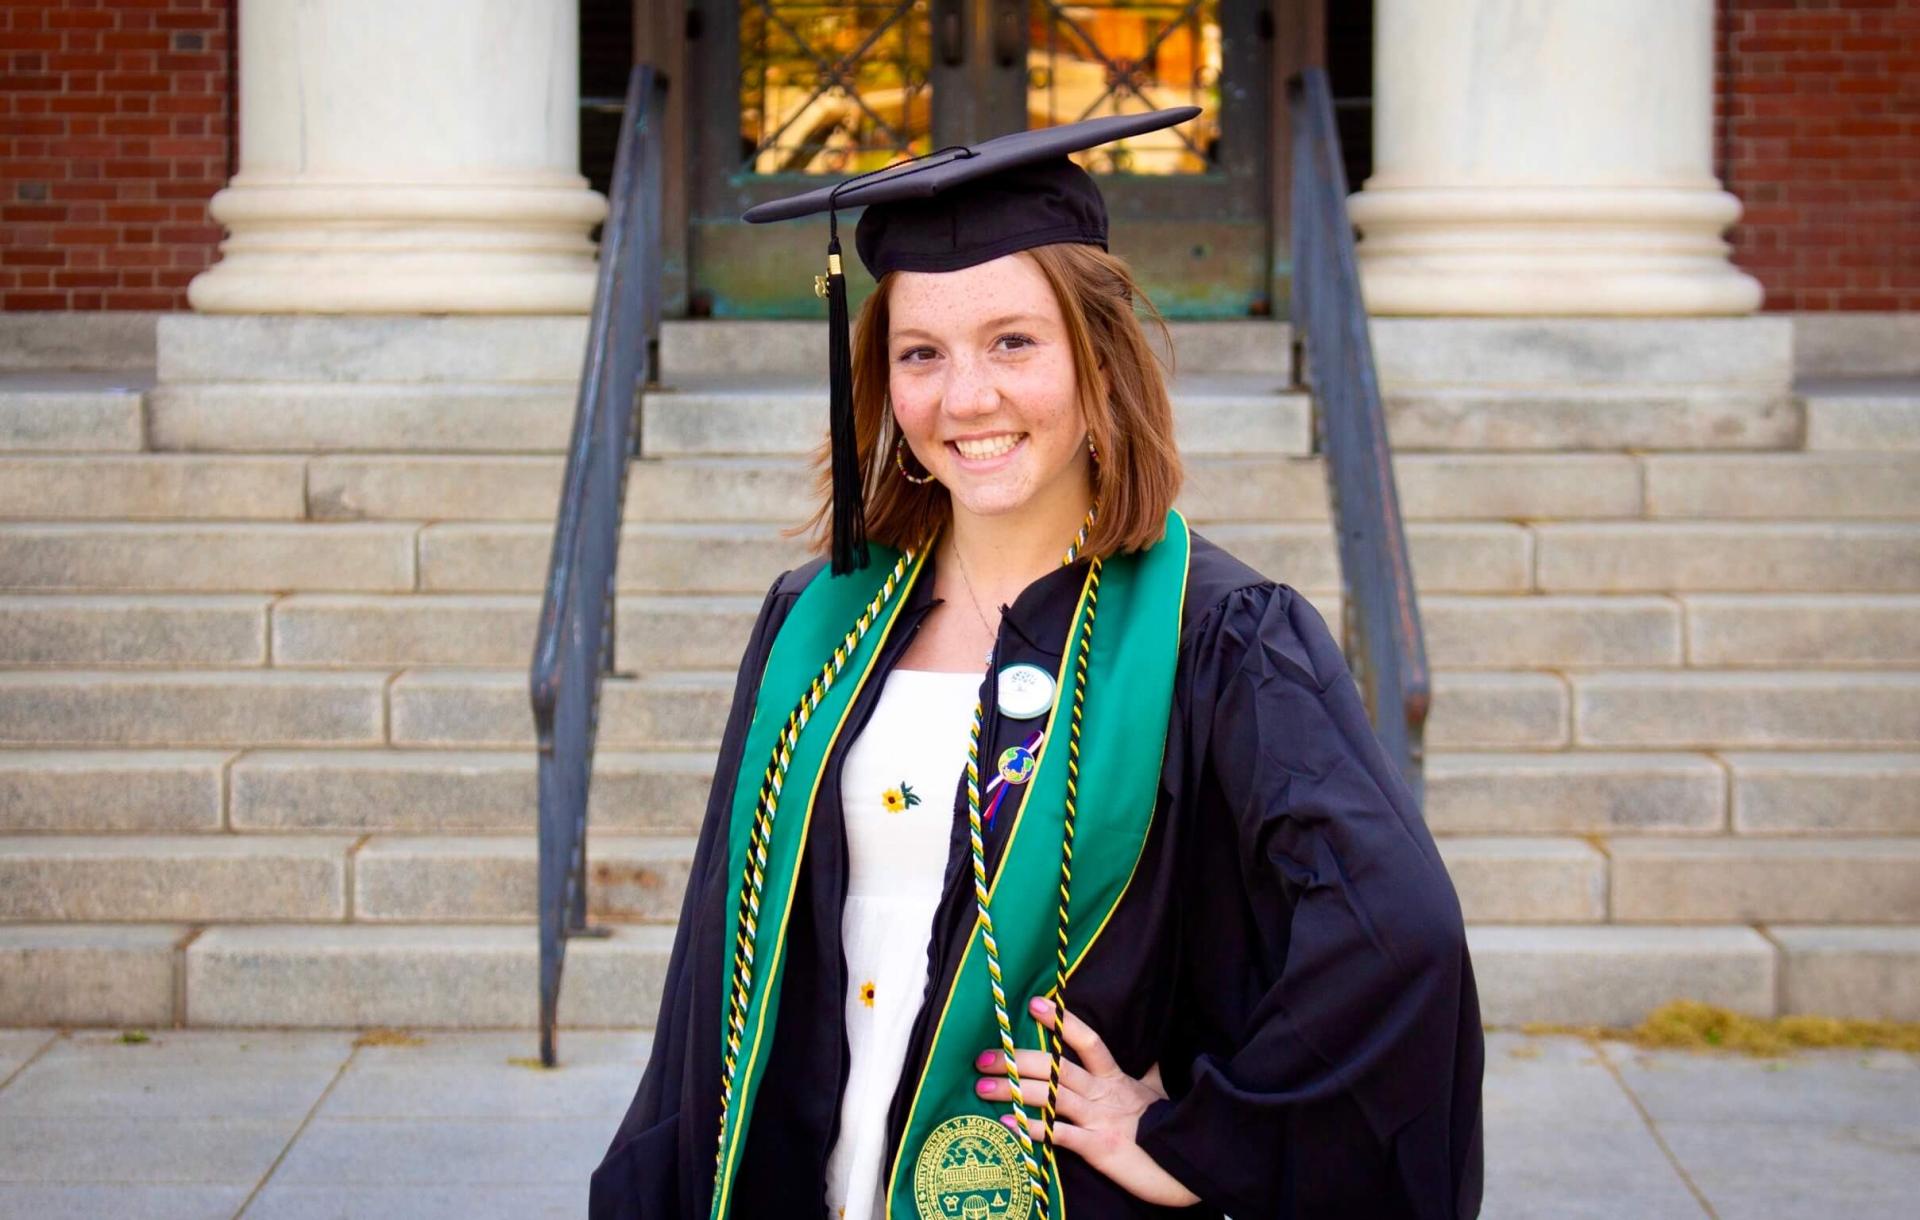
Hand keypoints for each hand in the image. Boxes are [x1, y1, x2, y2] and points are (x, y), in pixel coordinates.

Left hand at [972, 995, 1200, 1208]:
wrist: (1188, 1165)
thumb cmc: (1170, 1128)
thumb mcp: (1159, 1094)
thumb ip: (1148, 1073)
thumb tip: (1151, 1053)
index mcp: (1116, 1078)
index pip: (1089, 1040)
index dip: (1063, 1021)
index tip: (1036, 1003)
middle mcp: (1104, 1094)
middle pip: (1056, 1067)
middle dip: (1017, 1059)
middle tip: (984, 1056)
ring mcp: (1099, 1120)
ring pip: (1050, 1097)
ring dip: (1014, 1090)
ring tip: (983, 1087)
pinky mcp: (1098, 1148)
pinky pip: (1059, 1135)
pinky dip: (1032, 1129)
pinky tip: (1008, 1124)